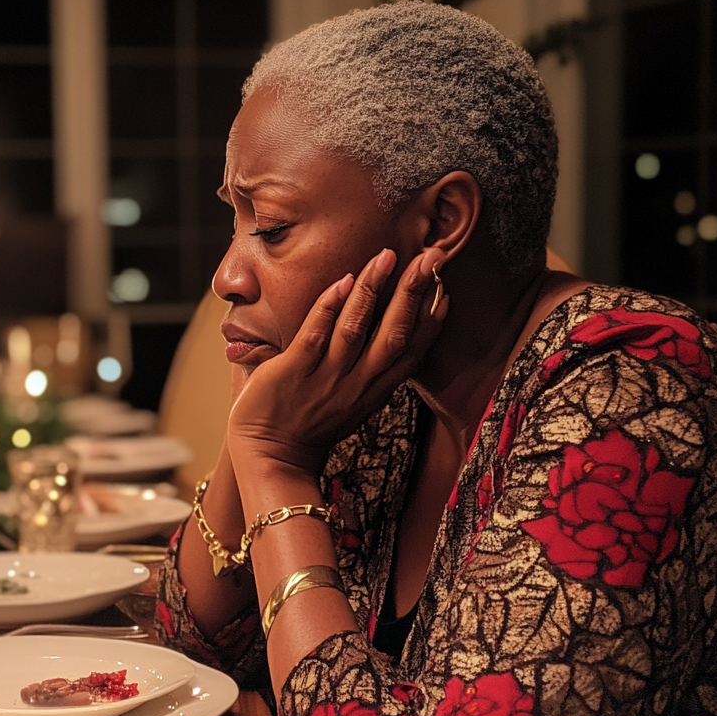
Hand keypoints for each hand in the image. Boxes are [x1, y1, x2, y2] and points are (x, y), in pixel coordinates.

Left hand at [227, 247, 447, 478]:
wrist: (270, 460)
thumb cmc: (306, 427)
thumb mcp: (349, 402)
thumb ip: (363, 371)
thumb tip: (371, 333)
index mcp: (374, 389)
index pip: (413, 351)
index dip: (432, 320)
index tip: (446, 288)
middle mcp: (357, 383)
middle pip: (395, 333)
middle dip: (414, 292)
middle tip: (432, 255)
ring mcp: (327, 378)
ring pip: (358, 329)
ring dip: (374, 290)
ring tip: (387, 257)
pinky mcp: (294, 372)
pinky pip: (316, 335)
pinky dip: (331, 308)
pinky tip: (343, 281)